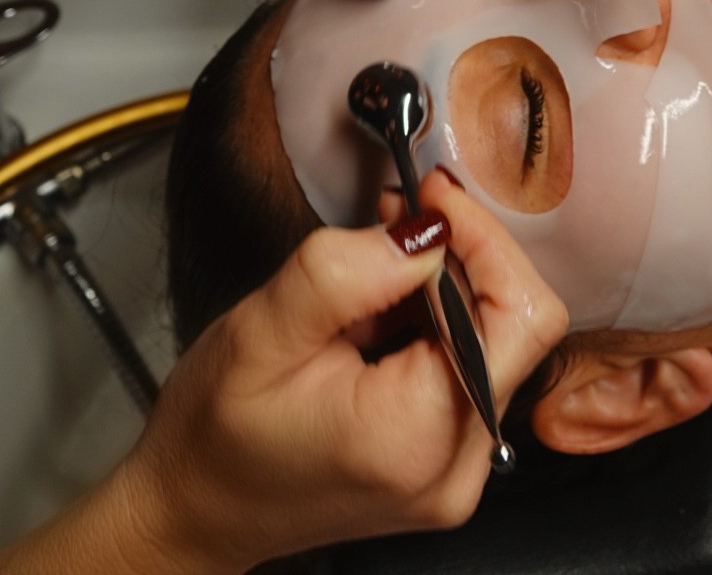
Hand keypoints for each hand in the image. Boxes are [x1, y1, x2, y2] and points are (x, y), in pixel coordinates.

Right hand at [120, 169, 567, 571]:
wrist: (192, 512)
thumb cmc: (213, 437)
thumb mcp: (262, 332)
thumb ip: (346, 273)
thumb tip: (426, 230)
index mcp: (418, 434)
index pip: (520, 318)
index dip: (487, 242)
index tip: (436, 198)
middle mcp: (458, 464)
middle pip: (515, 326)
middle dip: (463, 257)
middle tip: (399, 216)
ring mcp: (459, 468)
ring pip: (498, 341)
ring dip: (447, 288)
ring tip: (373, 273)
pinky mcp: (449, 459)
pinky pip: (473, 369)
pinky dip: (438, 323)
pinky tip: (380, 315)